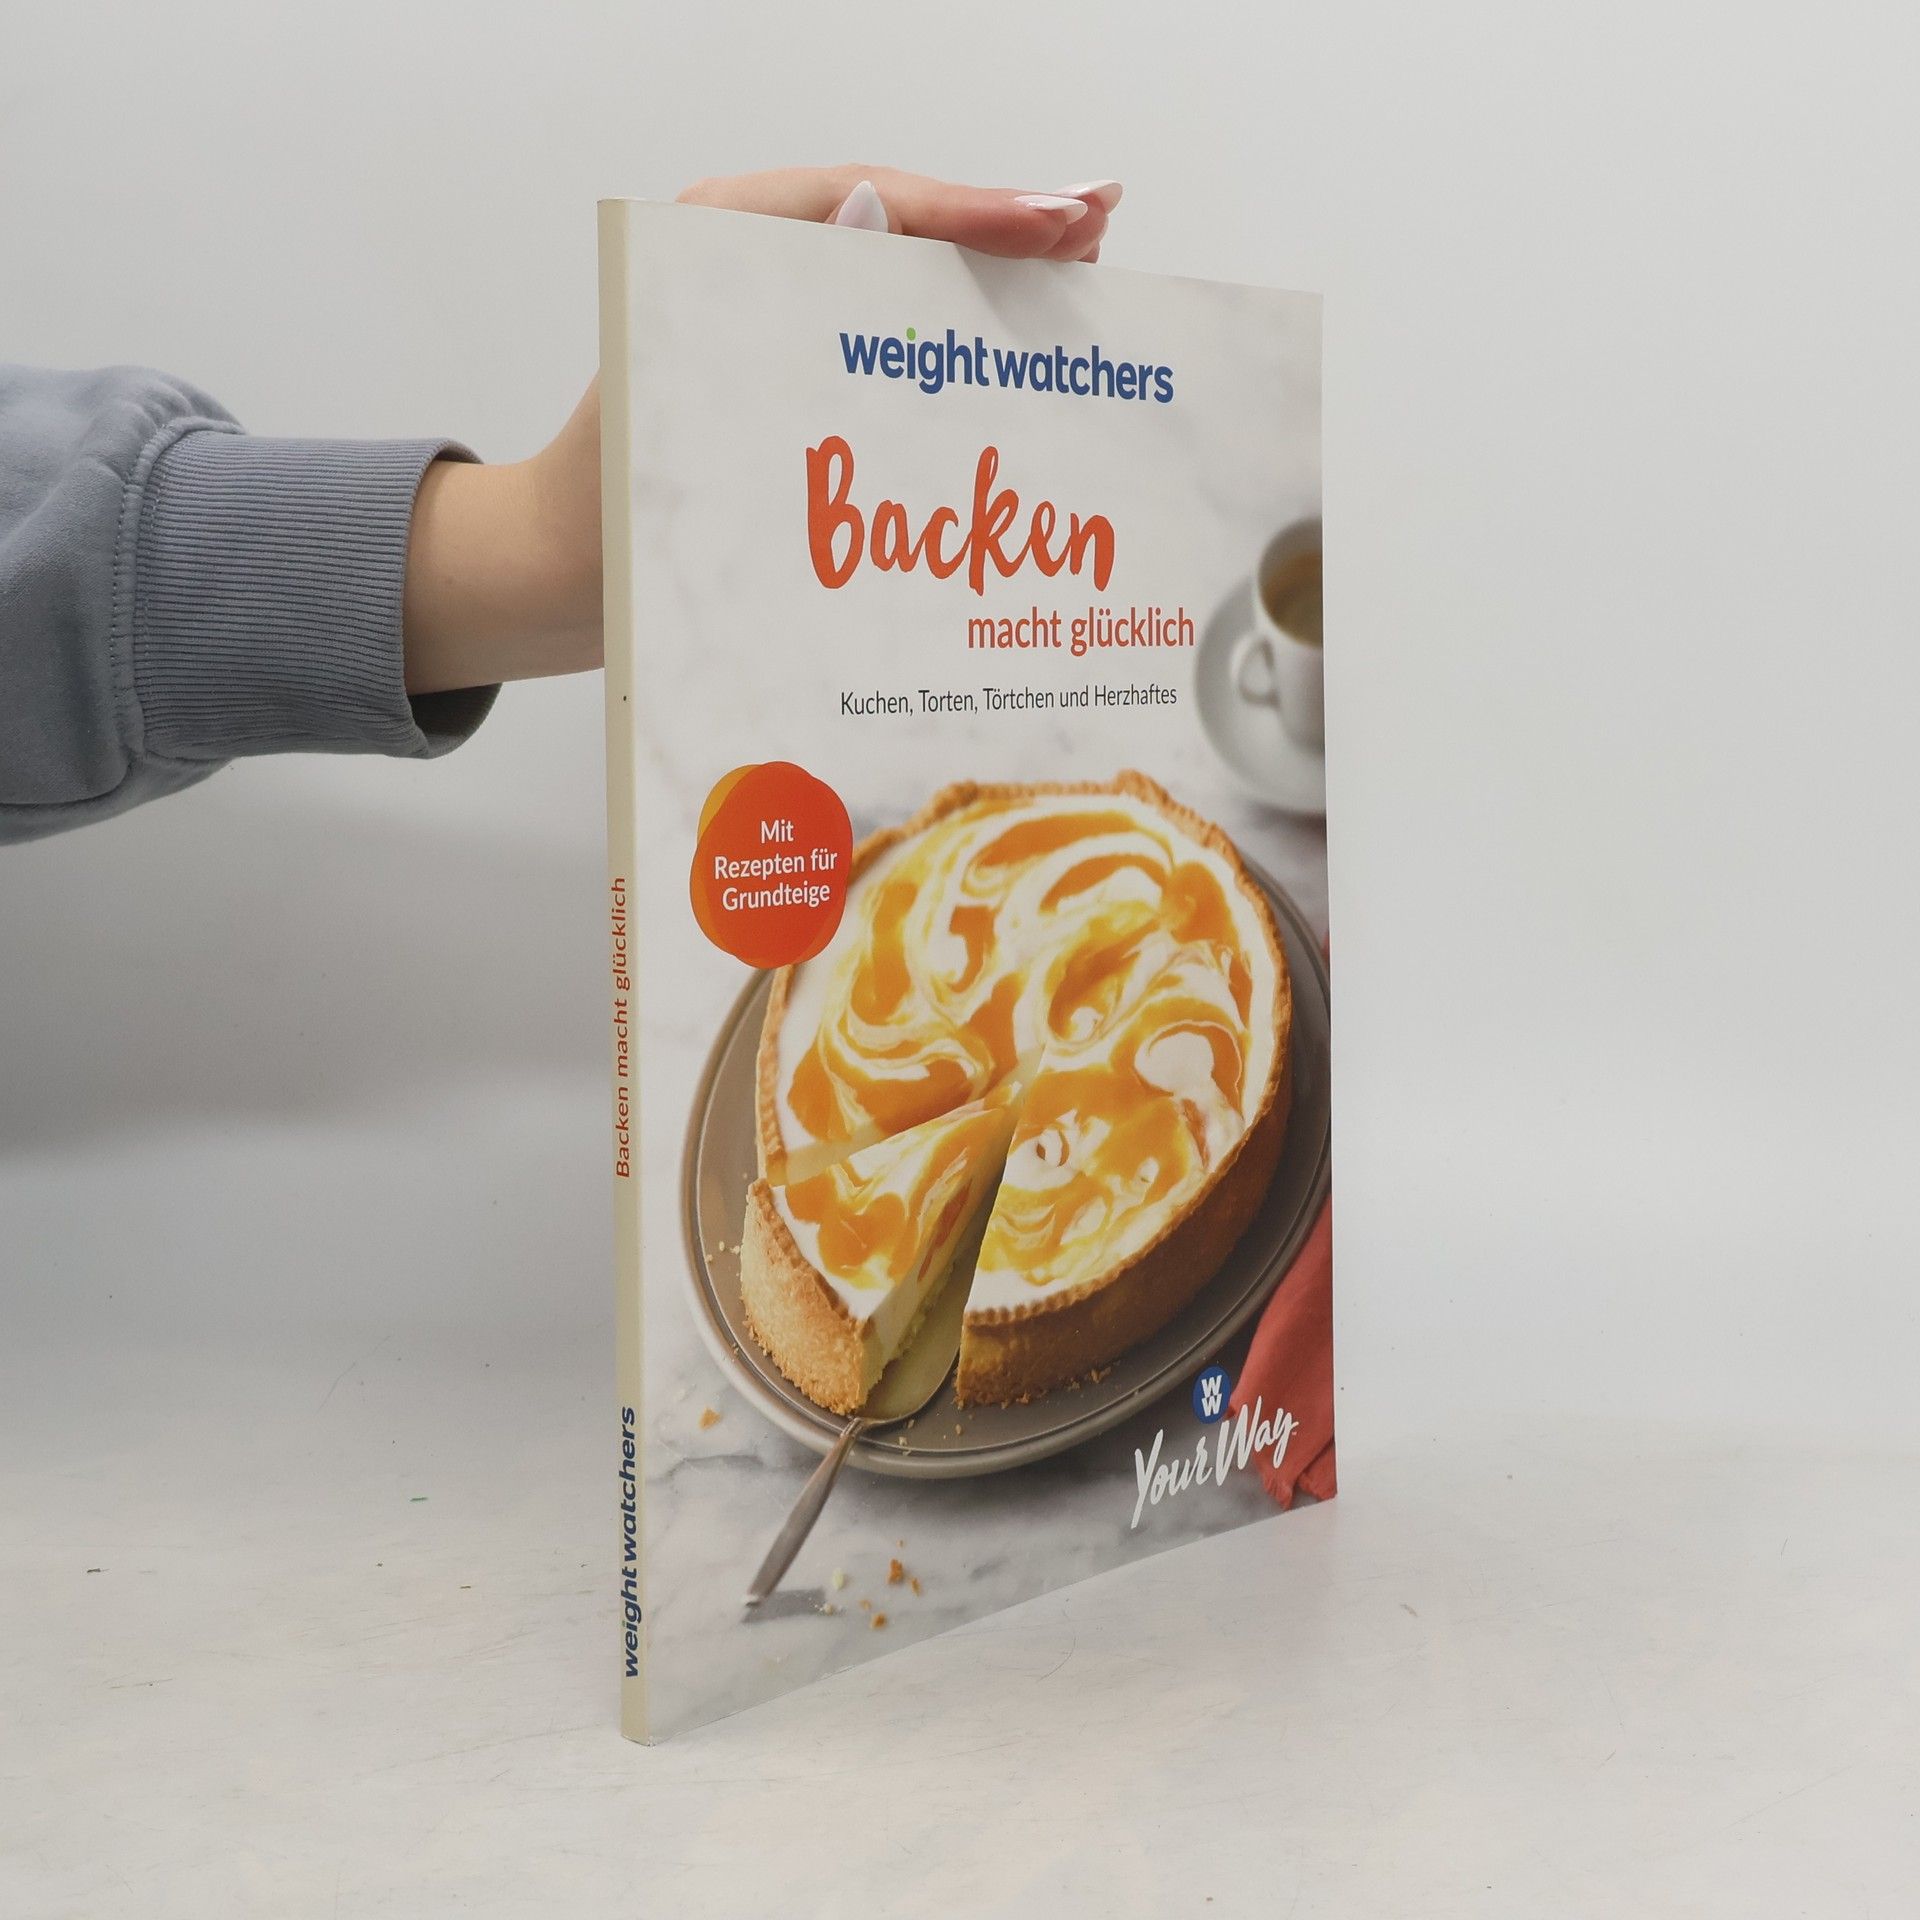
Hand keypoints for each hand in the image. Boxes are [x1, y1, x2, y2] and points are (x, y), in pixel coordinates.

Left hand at [402, 169, 1122, 693]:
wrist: (564, 582)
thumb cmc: (608, 509)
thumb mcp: (687, 413)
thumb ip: (777, 311)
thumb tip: (874, 207)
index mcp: (713, 244)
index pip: (870, 200)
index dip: (974, 211)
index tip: (1061, 221)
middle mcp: (748, 267)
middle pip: (897, 224)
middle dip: (1001, 226)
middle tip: (1098, 222)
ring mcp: (774, 322)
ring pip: (899, 279)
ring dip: (990, 273)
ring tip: (1081, 260)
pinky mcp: (790, 376)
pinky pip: (883, 340)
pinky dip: (953, 336)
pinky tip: (1017, 337)